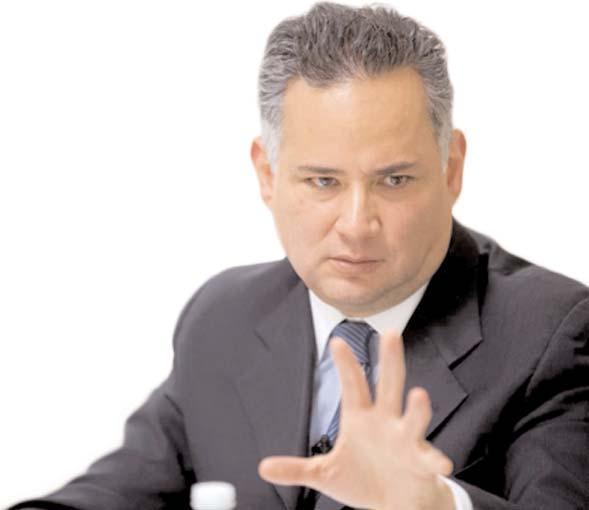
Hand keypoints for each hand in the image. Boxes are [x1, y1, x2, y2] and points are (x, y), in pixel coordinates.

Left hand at [258, 331, 454, 509]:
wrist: (395, 504)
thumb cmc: (363, 480)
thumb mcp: (326, 474)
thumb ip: (297, 469)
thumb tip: (262, 468)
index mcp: (360, 419)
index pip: (352, 386)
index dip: (346, 365)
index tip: (337, 341)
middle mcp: (384, 422)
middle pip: (388, 385)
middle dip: (389, 360)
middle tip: (390, 333)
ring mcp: (405, 440)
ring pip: (412, 418)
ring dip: (416, 408)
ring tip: (419, 394)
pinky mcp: (421, 463)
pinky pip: (429, 460)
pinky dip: (435, 460)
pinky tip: (441, 463)